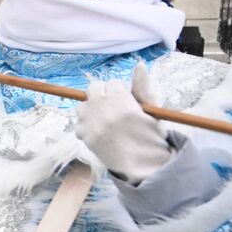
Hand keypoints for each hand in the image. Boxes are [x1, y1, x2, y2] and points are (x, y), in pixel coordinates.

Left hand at [75, 62, 171, 182]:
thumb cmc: (150, 137)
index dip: (120, 93)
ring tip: (107, 123)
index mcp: (122, 99)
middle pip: (94, 88)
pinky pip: (78, 122)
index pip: (113, 83)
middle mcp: (103, 107)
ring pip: (83, 105)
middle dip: (103, 96)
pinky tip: (100, 134)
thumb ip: (143, 87)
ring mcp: (90, 122)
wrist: (141, 166)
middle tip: (114, 110)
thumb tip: (139, 64)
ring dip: (92, 110)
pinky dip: (86, 126)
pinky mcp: (82, 135)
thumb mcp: (152, 110)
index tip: (127, 104)